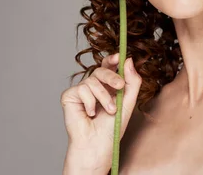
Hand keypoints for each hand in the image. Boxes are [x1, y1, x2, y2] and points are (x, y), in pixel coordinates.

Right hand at [60, 54, 141, 168]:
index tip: (118, 57)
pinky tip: (90, 114)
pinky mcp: (69, 96)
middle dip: (112, 76)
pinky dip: (90, 102)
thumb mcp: (128, 102)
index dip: (112, 59)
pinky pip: (82, 89)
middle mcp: (93, 86)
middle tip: (120, 86)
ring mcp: (81, 91)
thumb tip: (128, 59)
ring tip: (108, 111)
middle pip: (101, 69)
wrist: (98, 144)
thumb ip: (132, 81)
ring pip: (92, 80)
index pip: (108, 66)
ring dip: (104, 97)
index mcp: (107, 86)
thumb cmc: (112, 127)